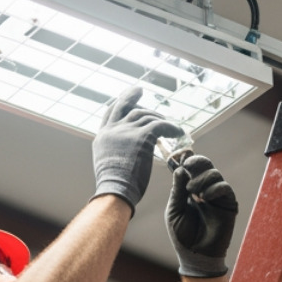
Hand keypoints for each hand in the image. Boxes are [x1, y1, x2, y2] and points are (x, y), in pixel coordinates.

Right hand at [91, 87, 182, 212]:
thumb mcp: (106, 164)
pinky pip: (161, 125)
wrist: (115, 190)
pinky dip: (171, 127)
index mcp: (103, 137)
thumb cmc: (114, 187)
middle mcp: (113, 130)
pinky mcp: (142, 136)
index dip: (118, 104)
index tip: (124, 99)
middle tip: (139, 90)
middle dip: (131, 96)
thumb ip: (114, 153)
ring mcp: (127, 131)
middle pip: (124, 105)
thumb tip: (124, 154)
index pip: (110, 113)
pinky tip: (178, 132)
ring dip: (159, 118)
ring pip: (146, 116)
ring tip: (169, 124)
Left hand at [165, 153, 237, 276]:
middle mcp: (204, 189)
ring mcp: (216, 196)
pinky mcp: (228, 204)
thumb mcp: (174, 210)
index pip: (191, 168)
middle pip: (205, 165)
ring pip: (214, 173)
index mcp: (189, 189)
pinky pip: (224, 187)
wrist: (196, 255)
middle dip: (196, 163)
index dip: (187, 161)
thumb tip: (179, 169)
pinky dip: (214, 188)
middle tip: (188, 168)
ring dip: (202, 179)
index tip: (181, 160)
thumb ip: (177, 190)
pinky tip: (204, 198)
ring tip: (193, 193)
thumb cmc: (182, 235)